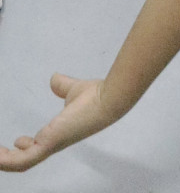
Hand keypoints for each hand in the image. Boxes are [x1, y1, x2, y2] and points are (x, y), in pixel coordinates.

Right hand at [0, 75, 117, 170]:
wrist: (107, 99)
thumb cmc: (95, 96)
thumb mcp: (72, 90)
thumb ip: (62, 86)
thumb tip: (54, 78)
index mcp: (58, 132)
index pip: (39, 146)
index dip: (27, 146)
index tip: (17, 141)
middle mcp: (53, 143)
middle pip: (27, 158)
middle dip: (10, 157)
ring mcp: (50, 146)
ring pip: (21, 163)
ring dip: (4, 161)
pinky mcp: (48, 144)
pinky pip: (22, 161)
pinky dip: (6, 161)